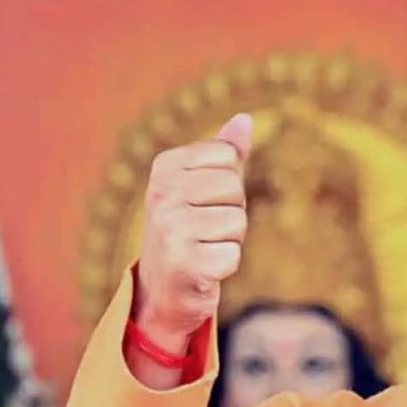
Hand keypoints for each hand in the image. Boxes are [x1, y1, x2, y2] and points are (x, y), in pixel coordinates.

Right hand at [132, 113, 252, 352]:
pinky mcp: (183, 262)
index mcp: (164, 166)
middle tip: (205, 230)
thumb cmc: (189, 229)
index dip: (228, 184)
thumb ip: (225, 154)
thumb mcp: (201, 186)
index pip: (228, 157)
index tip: (204, 202)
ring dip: (229, 240)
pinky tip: (203, 269)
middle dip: (231, 212)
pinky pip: (233, 255)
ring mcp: (169, 228)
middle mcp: (160, 193)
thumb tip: (245, 118)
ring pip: (237, 221)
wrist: (162, 288)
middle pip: (235, 188)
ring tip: (203, 248)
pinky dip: (225, 266)